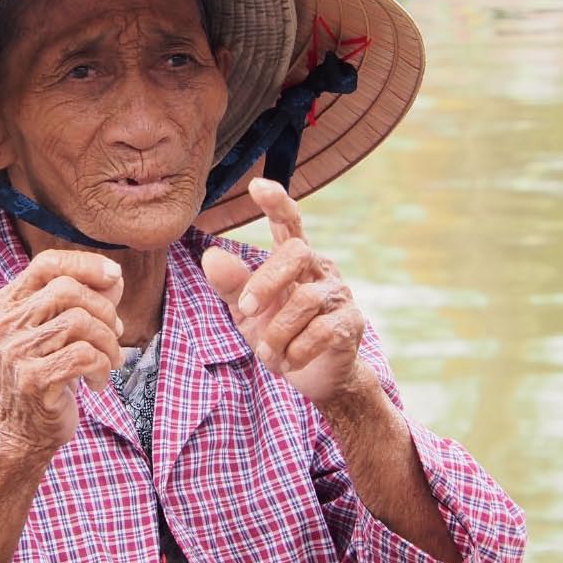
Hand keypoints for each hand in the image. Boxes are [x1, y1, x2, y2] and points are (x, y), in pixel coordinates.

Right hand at [0, 249, 125, 459]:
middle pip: (67, 289)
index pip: (46, 263)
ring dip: (108, 342)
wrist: (19, 435)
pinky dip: (102, 367)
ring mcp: (15, 352)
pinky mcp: (32, 380)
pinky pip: (84, 356)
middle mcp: (5, 324)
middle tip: (114, 333)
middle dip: (104, 308)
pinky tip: (96, 383)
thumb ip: (83, 300)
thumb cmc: (45, 377)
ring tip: (109, 360)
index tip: (114, 276)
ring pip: (79, 322)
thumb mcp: (57, 333)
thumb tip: (113, 276)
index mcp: (6, 304)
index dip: (85, 264)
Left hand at [201, 178, 365, 404]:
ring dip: (277, 332)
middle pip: (296, 253)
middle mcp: (319, 268)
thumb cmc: (279, 334)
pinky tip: (287, 362)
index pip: (288, 222)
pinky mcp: (351, 323)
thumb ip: (231, 284)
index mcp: (293, 259)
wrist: (316, 376)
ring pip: (304, 301)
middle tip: (247, 310)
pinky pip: (322, 331)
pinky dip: (296, 351)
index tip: (257, 185)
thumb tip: (211, 256)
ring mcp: (339, 294)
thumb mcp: (248, 311)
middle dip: (266, 282)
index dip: (276, 202)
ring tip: (267, 354)